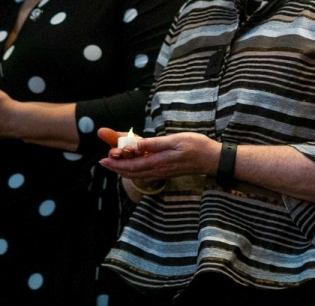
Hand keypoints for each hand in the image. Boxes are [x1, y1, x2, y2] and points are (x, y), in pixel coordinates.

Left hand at [98, 130, 219, 182]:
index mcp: (158, 161)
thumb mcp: (176, 140)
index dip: (116, 163)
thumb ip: (156, 143)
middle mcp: (158, 169)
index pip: (131, 165)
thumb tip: (136, 144)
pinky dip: (134, 170)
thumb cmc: (197, 146)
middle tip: (103, 163)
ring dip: (123, 170)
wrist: (212, 159)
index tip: (103, 159)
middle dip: (116, 168)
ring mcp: (162, 172)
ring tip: (113, 165)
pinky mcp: (166, 171)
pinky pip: (145, 173)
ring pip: (138, 174)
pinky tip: (133, 166)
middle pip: (132, 172)